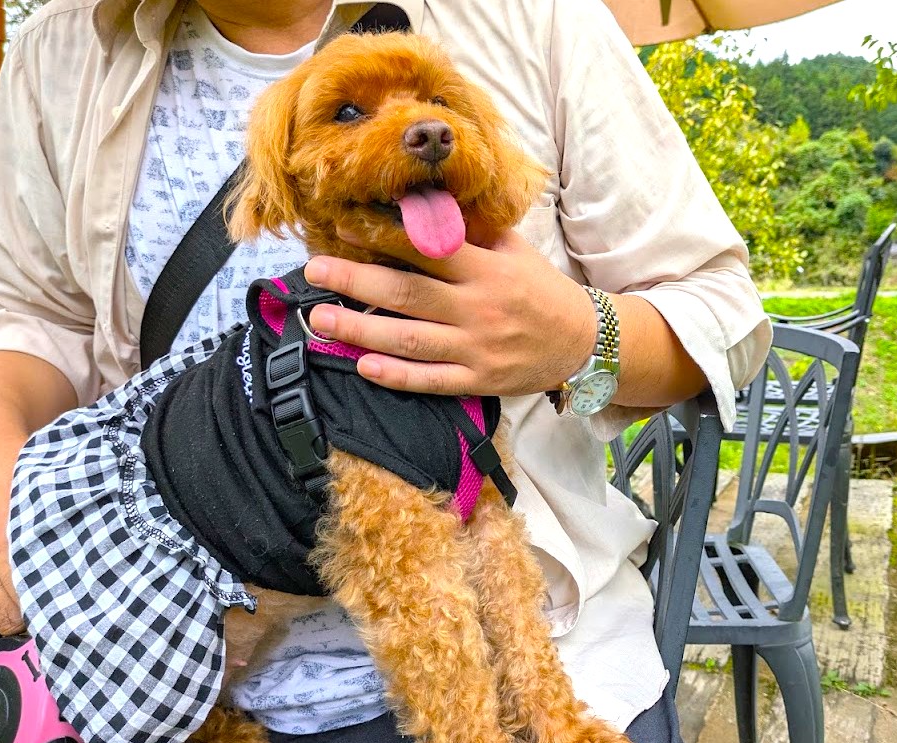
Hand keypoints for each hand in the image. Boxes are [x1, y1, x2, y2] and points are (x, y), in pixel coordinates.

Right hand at [0, 351, 75, 635]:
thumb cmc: (18, 466)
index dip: (50, 607)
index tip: (63, 604)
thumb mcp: (48, 501)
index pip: (29, 604)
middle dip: (26, 614)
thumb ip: (61, 541)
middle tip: (44, 600)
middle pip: (3, 618)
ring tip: (18, 592)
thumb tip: (83, 584)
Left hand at [303, 223, 595, 396]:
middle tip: (313, 272)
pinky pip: (431, 381)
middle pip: (408, 293)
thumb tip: (422, 206)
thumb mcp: (515, 250)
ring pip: (410, 340)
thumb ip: (472, 233)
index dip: (384, 237)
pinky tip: (363, 367)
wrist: (583, 341)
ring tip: (321, 321)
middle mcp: (478, 308)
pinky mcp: (478, 381)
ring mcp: (477, 349)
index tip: (344, 227)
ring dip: (361, 330)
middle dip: (355, 282)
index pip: (428, 249)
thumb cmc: (541, 289)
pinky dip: (396, 376)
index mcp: (487, 270)